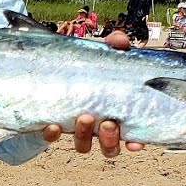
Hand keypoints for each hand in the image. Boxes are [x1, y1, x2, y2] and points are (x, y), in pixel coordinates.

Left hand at [41, 30, 142, 156]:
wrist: (51, 76)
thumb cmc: (86, 71)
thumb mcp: (102, 58)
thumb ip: (113, 48)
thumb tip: (120, 40)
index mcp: (114, 115)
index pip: (130, 137)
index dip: (135, 144)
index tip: (135, 144)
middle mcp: (96, 128)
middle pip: (108, 146)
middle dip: (109, 138)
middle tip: (108, 123)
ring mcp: (74, 130)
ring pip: (84, 145)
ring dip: (85, 135)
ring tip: (85, 118)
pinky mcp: (52, 127)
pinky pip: (51, 137)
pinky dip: (52, 134)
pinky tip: (53, 125)